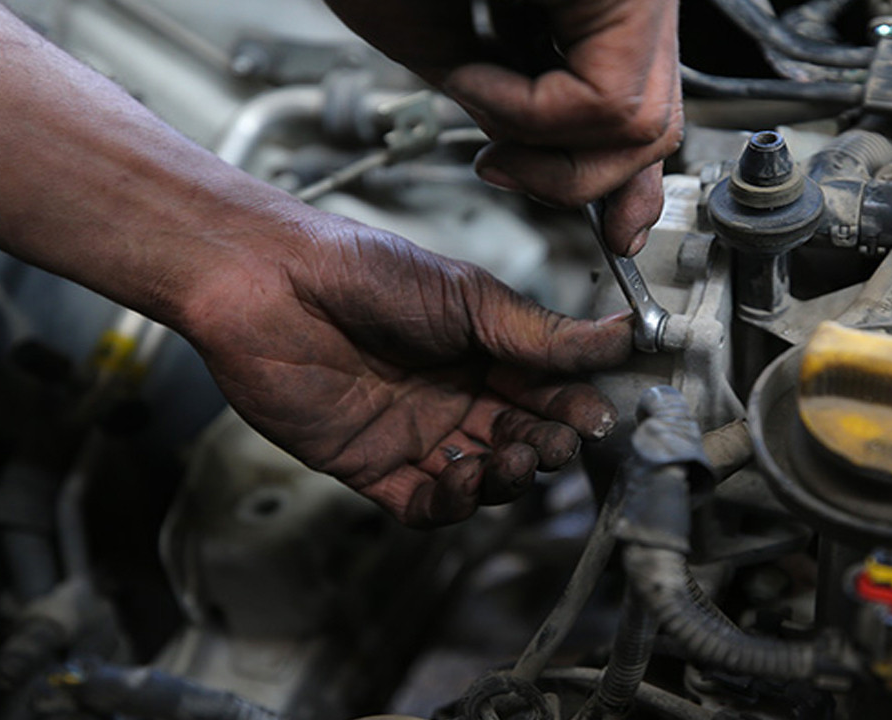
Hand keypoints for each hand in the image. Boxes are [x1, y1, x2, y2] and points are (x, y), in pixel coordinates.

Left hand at [183, 214, 631, 526]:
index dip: (573, 409)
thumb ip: (542, 333)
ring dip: (504, 480)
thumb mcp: (468, 298)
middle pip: (519, 441)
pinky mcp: (369, 465)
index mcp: (483, 351)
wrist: (269, 283)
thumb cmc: (363, 272)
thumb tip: (622, 334)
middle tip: (553, 443)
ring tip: (512, 461)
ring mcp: (413, 433)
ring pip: (479, 479)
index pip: (547, 393)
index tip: (597, 417)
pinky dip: (450, 505)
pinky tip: (462, 481)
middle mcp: (454, 396)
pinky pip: (421, 505)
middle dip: (544, 448)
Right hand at [323, 0, 682, 255]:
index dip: (627, 182)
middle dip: (579, 180)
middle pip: (650, 128)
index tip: (614, 231)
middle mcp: (625, 0)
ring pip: (640, 124)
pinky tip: (475, 74)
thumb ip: (497, 105)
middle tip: (501, 168)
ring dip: (545, 149)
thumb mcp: (438, 43)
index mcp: (593, 7)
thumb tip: (523, 152)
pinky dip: (529, 114)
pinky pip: (605, 100)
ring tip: (473, 99)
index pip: (638, 110)